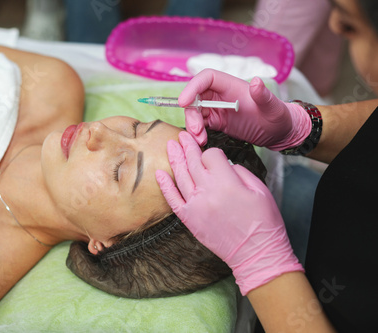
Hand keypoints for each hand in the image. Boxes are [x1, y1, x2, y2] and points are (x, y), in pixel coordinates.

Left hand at [156, 131, 302, 294]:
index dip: (213, 152)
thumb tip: (224, 164)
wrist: (256, 254)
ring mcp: (195, 205)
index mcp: (227, 182)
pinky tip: (159, 173)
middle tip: (182, 136)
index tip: (215, 156)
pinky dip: (165, 185)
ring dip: (175, 158)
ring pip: (181, 176)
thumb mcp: (260, 190)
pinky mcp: (189, 219)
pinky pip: (172, 199)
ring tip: (171, 145)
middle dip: (188, 146)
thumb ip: (240, 172)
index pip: (211, 155)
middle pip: (193, 162)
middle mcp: (207, 191)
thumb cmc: (263, 223)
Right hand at [179, 69, 310, 149]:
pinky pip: (199, 125)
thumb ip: (264, 96)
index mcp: (231, 85)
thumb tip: (256, 82)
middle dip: (191, 112)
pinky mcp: (215, 122)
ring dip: (192, 125)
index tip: (184, 102)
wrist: (278, 133)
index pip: (206, 78)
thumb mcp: (273, 108)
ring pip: (194, 112)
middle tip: (196, 129)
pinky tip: (202, 141)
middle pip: (195, 97)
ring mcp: (216, 109)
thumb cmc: (278, 116)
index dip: (192, 87)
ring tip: (200, 139)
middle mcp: (220, 95)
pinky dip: (197, 133)